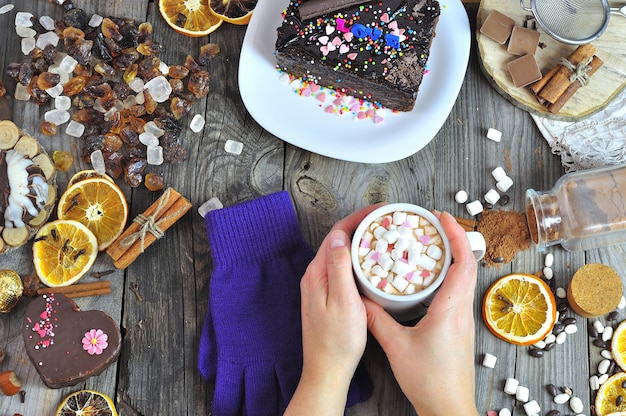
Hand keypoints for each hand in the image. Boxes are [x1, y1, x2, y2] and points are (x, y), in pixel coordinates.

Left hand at [285, 204, 381, 414]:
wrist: (327, 369)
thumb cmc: (338, 340)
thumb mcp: (344, 301)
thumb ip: (339, 267)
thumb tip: (341, 235)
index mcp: (318, 273)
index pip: (337, 233)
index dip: (359, 217)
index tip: (380, 210)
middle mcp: (315, 276)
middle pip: (338, 240)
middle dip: (361, 225)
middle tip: (386, 220)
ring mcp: (319, 286)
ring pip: (340, 253)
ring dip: (359, 241)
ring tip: (382, 235)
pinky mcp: (325, 296)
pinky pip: (341, 268)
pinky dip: (356, 259)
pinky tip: (370, 263)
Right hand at [363, 211, 479, 415]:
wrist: (448, 407)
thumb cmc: (429, 381)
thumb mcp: (396, 347)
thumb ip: (377, 320)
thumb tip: (361, 299)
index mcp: (450, 309)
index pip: (463, 263)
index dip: (456, 235)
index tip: (441, 217)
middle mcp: (461, 310)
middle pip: (467, 264)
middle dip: (453, 239)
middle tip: (432, 225)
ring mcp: (462, 319)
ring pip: (464, 278)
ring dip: (452, 257)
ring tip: (429, 245)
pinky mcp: (458, 327)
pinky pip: (458, 291)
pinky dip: (448, 276)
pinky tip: (428, 278)